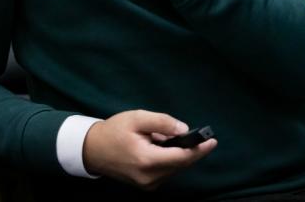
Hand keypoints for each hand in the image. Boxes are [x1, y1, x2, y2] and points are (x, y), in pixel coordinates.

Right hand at [82, 110, 217, 189]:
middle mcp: (149, 177)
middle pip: (180, 164)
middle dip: (188, 149)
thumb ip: (162, 122)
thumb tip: (184, 129)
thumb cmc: (114, 131)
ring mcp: (148, 184)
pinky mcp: (147, 185)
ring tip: (162, 138)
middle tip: (194, 134)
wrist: (93, 150)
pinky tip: (160, 148)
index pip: (181, 158)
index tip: (212, 141)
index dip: (199, 150)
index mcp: (147, 160)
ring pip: (174, 168)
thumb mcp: (137, 119)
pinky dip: (168, 159)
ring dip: (176, 153)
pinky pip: (166, 171)